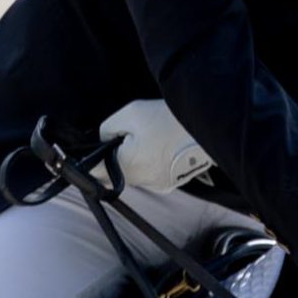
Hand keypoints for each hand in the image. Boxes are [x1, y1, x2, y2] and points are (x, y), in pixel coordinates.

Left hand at [95, 99, 211, 192]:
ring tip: (149, 138)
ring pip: (133, 174)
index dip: (89, 159)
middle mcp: (142, 180)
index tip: (93, 148)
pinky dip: (150, 162)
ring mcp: (158, 184)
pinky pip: (150, 174)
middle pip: (114, 173)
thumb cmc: (170, 119)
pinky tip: (161, 146)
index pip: (93, 172)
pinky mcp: (170, 183)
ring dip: (133, 159)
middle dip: (115, 156)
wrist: (208, 126)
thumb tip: (102, 140)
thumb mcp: (131, 113)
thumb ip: (107, 128)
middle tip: (128, 136)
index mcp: (128, 164)